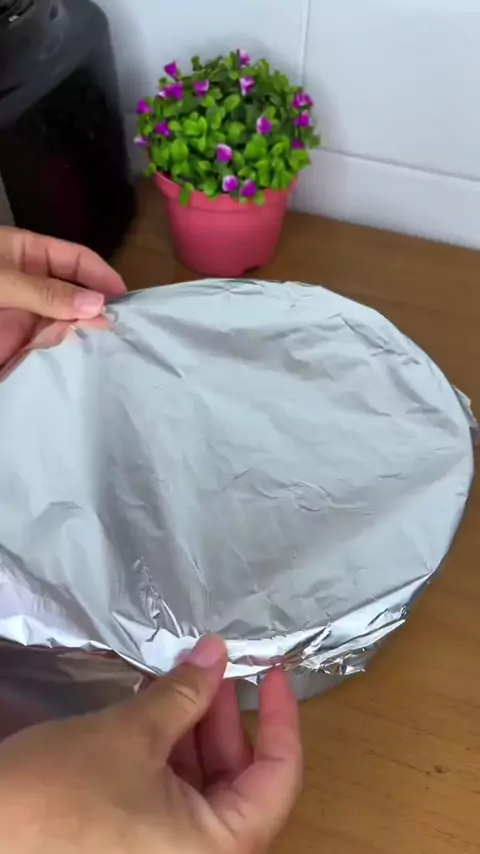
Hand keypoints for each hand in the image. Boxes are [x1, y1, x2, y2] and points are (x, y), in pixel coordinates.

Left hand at [0, 227, 125, 366]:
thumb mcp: (3, 280)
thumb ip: (46, 292)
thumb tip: (98, 304)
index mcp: (28, 253)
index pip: (76, 259)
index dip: (102, 275)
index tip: (124, 298)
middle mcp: (34, 283)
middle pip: (77, 292)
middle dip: (98, 306)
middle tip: (123, 326)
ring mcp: (27, 313)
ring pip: (67, 320)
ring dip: (85, 330)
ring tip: (109, 344)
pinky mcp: (20, 343)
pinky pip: (49, 345)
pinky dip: (66, 351)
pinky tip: (84, 358)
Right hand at [0, 637, 301, 853]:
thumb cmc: (64, 793)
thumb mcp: (133, 735)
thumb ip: (185, 694)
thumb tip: (217, 653)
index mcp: (219, 849)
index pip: (278, 779)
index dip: (281, 718)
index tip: (272, 673)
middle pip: (241, 783)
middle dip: (226, 719)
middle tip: (211, 670)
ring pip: (204, 790)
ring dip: (195, 733)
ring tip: (180, 684)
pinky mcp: (136, 848)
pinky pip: (171, 800)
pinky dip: (169, 757)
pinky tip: (154, 715)